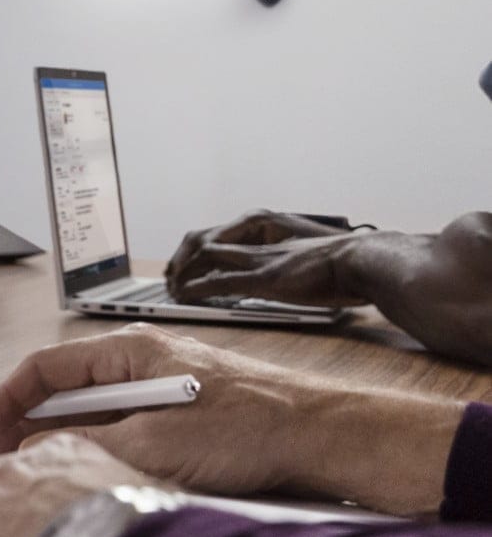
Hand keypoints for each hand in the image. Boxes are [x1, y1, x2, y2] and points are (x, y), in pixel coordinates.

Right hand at [0, 324, 455, 514]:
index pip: (46, 367)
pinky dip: (97, 443)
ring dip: (62, 435)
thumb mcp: (155, 444)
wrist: (325, 437)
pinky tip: (91, 468)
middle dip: (27, 420)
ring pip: (95, 408)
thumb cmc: (250, 428)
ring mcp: (167, 385)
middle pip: (66, 386)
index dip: (6, 399)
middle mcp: (145, 361)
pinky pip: (125, 423)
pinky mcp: (188, 413)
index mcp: (130, 352)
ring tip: (35, 466)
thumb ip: (88, 446)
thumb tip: (33, 453)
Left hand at [166, 207, 360, 305]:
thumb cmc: (350, 268)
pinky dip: (198, 288)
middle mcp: (261, 246)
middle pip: (207, 244)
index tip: (188, 266)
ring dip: (184, 274)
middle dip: (184, 260)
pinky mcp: (265, 278)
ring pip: (207, 259)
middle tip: (171, 276)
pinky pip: (220, 281)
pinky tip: (184, 295)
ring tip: (171, 288)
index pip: (225, 241)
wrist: (365, 260)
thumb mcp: (315, 266)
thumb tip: (295, 282)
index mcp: (272, 242)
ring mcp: (261, 261)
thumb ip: (297, 271)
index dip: (202, 253)